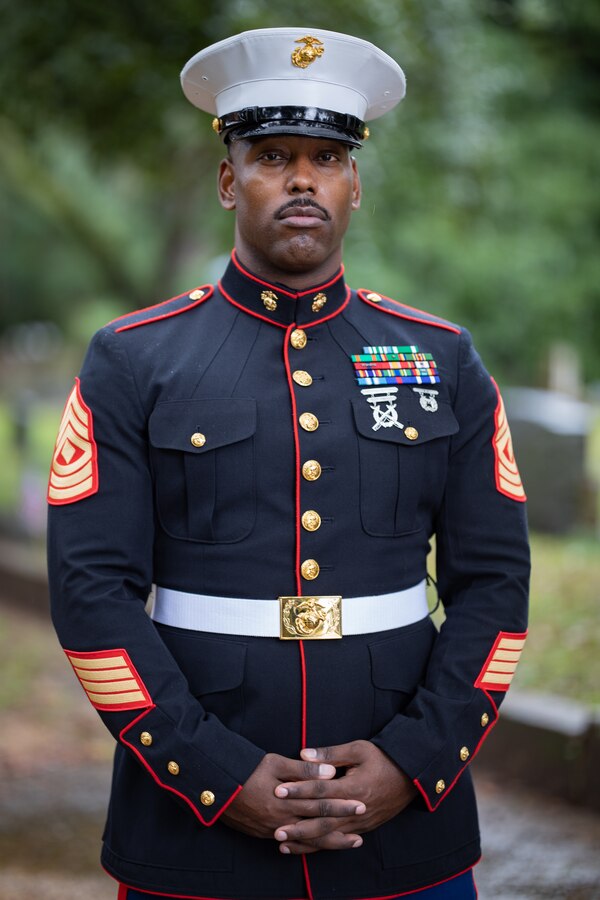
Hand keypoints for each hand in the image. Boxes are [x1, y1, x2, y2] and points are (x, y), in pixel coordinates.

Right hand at [220, 752, 365, 839]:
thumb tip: (331, 771)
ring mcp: (272, 830)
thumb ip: (304, 770)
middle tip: (362, 828)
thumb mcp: (275, 763)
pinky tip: (317, 846)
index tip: (361, 804)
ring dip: (329, 842)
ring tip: (349, 842)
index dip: (342, 805)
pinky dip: (306, 846)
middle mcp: (282, 820)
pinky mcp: (263, 834)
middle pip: (318, 827)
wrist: (216, 787)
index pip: (321, 805)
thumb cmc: (246, 770)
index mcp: (287, 801)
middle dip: (341, 827)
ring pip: (307, 840)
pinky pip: (291, 844)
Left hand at [272, 740, 415, 854]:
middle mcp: (356, 809)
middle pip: (322, 821)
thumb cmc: (383, 758)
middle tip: (275, 829)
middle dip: (298, 826)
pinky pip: (338, 841)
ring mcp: (360, 822)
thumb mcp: (358, 750)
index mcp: (354, 788)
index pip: (320, 791)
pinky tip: (304, 849)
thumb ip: (330, 754)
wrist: (411, 776)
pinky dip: (320, 846)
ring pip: (329, 836)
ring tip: (283, 844)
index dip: (299, 790)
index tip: (278, 791)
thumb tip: (303, 753)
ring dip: (306, 841)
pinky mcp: (363, 828)